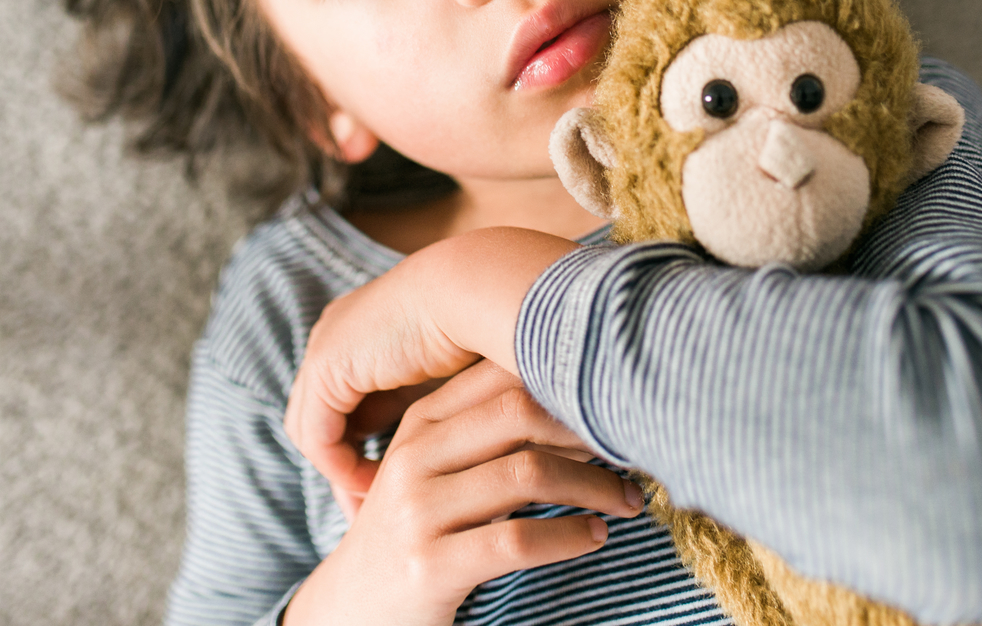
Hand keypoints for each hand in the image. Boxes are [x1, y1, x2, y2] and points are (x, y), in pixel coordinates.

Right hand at [282, 360, 643, 625]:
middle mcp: (413, 457)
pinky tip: (594, 537)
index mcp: (420, 424)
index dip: (563, 383)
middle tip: (629, 452)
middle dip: (586, 431)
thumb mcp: (432, 470)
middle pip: (519, 414)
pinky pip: (518, 540)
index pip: (501, 377)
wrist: (352, 607)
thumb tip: (575, 399)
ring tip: (624, 501)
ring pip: (527, 475)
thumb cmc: (412, 530)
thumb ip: (483, 432)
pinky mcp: (430, 565)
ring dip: (593, 487)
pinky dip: (570, 536)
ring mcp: (418, 511)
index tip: (609, 403)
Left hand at [285, 227, 578, 497]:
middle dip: (347, 468)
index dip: (369, 446)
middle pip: (326, 418)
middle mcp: (337, 335)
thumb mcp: (463, 370)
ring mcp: (325, 350)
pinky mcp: (325, 370)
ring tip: (378, 508)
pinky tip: (374, 489)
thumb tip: (474, 444)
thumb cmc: (491, 322)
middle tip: (372, 515)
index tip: (395, 490)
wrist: (479, 287)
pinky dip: (341, 469)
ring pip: (315, 432)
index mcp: (366, 328)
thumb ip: (450, 401)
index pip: (351, 401)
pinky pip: (317, 437)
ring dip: (344, 475)